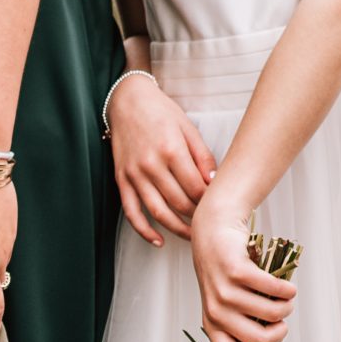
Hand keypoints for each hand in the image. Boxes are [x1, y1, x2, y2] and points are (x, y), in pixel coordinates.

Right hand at [109, 74, 215, 245]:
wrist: (127, 101)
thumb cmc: (160, 112)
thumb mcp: (188, 128)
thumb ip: (202, 157)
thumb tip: (214, 183)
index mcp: (172, 150)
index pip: (196, 188)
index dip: (210, 202)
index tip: (219, 208)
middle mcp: (151, 165)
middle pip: (180, 203)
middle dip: (197, 217)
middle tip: (209, 223)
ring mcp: (134, 174)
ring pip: (158, 212)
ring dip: (177, 229)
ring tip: (191, 236)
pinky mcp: (121, 180)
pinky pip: (132, 212)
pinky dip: (145, 230)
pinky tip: (158, 240)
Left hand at [189, 198, 293, 341]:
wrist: (213, 232)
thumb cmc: (225, 272)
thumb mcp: (225, 303)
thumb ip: (241, 324)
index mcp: (212, 324)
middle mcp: (216, 311)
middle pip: (258, 339)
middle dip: (280, 332)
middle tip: (283, 319)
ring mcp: (224, 292)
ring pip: (271, 313)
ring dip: (286, 306)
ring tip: (285, 297)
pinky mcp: (236, 271)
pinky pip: (273, 289)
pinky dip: (287, 290)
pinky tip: (287, 286)